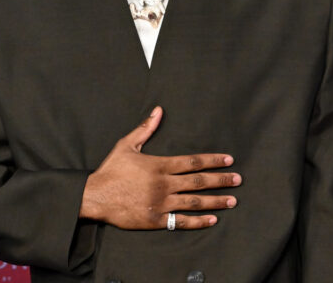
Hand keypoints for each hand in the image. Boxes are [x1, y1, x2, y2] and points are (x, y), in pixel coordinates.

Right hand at [79, 106, 240, 229]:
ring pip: (194, 202)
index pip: (193, 162)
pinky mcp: (155, 219)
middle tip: (238, 180)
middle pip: (199, 181)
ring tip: (232, 200)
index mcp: (160, 165)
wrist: (94, 196)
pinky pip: (181, 221)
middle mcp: (164, 184)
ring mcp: (161, 203)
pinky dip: (198, 221)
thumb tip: (158, 110)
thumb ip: (145, 129)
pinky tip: (213, 220)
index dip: (213, 161)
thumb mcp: (126, 145)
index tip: (229, 161)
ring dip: (215, 201)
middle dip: (221, 180)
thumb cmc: (111, 170)